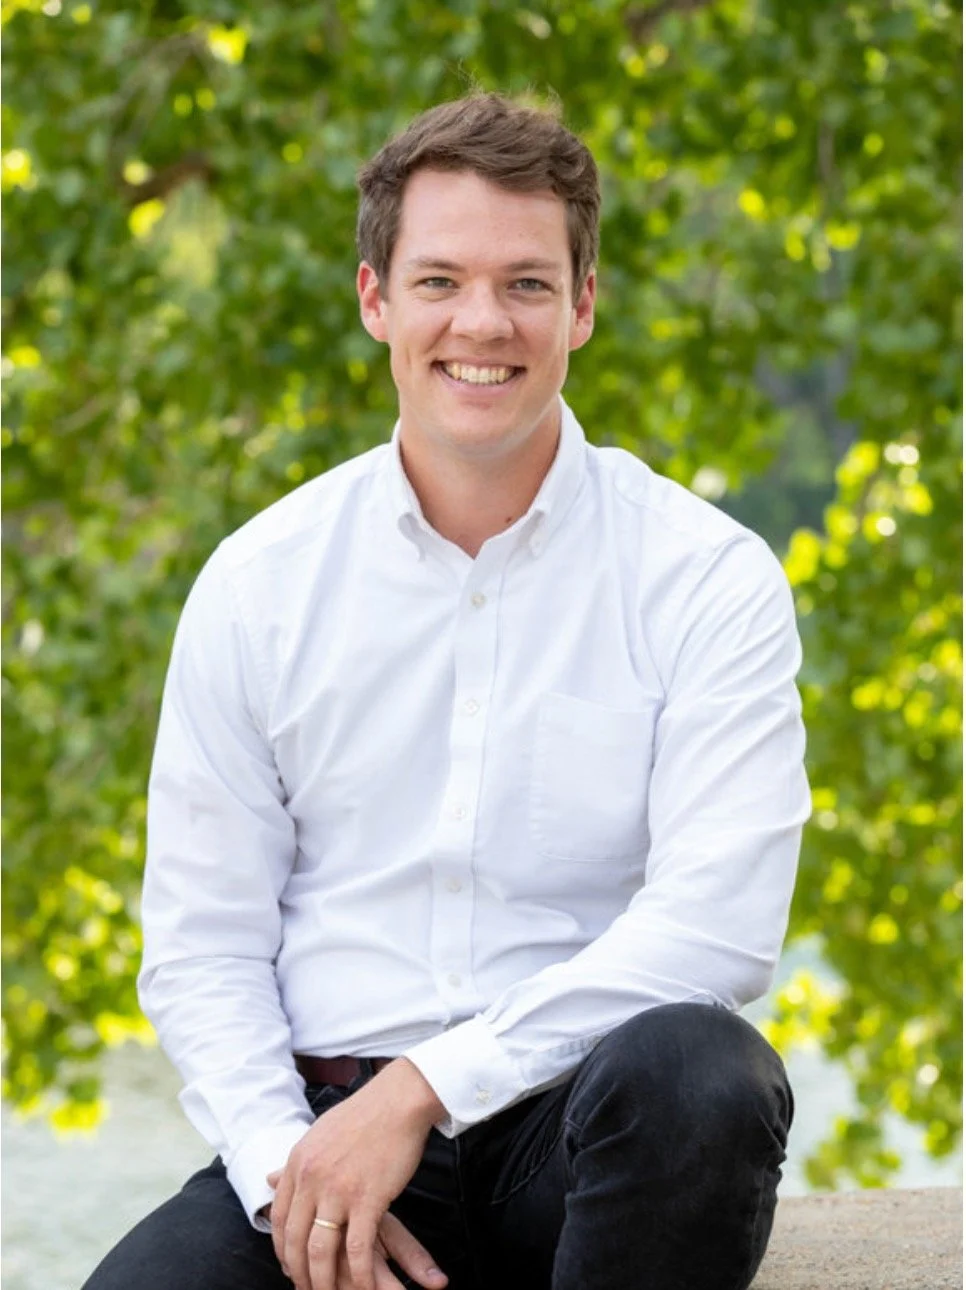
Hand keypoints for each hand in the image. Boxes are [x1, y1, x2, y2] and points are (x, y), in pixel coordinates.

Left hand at [268, 1058, 446, 1289]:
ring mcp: (338, 1189)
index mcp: (298, 1162)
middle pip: (294, 1239)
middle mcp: (311, 1178)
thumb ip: (296, 1163)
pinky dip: (358, 1275)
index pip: (278, 1216)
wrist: (398, 1099)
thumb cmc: (365, 1114)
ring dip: (322, 1281)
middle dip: (298, 1271)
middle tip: (306, 1288)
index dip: (281, 1247)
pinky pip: (358, 1248)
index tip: (289, 1264)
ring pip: (320, 1250)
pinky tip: (362, 1287)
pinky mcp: (368, 1198)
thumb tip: (271, 1178)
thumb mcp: (319, 1134)